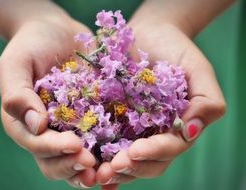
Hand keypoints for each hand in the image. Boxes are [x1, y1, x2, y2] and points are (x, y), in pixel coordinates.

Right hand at [0, 10, 96, 188]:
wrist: (57, 32)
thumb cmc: (32, 44)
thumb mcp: (17, 64)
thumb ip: (18, 94)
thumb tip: (36, 126)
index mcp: (24, 123)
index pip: (37, 144)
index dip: (54, 149)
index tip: (74, 144)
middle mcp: (48, 131)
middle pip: (57, 161)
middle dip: (73, 165)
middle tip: (92, 165)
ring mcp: (71, 127)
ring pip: (78, 159)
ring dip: (91, 170)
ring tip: (107, 172)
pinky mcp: (92, 119)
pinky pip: (100, 140)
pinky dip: (108, 154)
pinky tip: (123, 157)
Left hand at [96, 21, 225, 188]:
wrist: (149, 34)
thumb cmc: (176, 49)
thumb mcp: (197, 70)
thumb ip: (207, 101)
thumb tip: (191, 132)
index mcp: (176, 127)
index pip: (168, 149)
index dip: (153, 154)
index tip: (134, 152)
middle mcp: (155, 133)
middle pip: (146, 162)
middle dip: (130, 168)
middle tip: (110, 169)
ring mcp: (133, 129)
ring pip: (126, 158)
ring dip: (112, 169)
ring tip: (95, 173)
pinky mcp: (113, 119)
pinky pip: (105, 141)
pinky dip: (97, 155)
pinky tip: (85, 161)